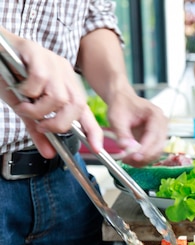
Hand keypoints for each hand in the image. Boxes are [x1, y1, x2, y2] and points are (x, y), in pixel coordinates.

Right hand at [0, 33, 102, 158]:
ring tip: (24, 106)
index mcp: (66, 86)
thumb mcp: (25, 107)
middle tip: (41, 125)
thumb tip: (49, 152)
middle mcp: (65, 74)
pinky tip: (18, 89)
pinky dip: (28, 91)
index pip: (85, 111)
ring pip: (58, 97)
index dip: (93, 130)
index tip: (97, 148)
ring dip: (38, 109)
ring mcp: (52, 63)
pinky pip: (40, 80)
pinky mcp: (37, 53)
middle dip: (59, 123)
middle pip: (76, 106)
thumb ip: (38, 129)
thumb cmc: (9, 75)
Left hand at [105, 89, 167, 166]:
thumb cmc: (121, 104)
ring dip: (144, 159)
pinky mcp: (155, 139)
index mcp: (155, 115)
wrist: (122, 100)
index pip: (154, 134)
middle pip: (159, 145)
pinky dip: (143, 158)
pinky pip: (152, 152)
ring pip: (157, 151)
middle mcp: (162, 124)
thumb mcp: (117, 117)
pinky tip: (131, 159)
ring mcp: (160, 132)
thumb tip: (125, 147)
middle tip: (129, 160)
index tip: (135, 157)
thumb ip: (121, 133)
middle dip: (145, 156)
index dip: (146, 148)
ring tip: (128, 160)